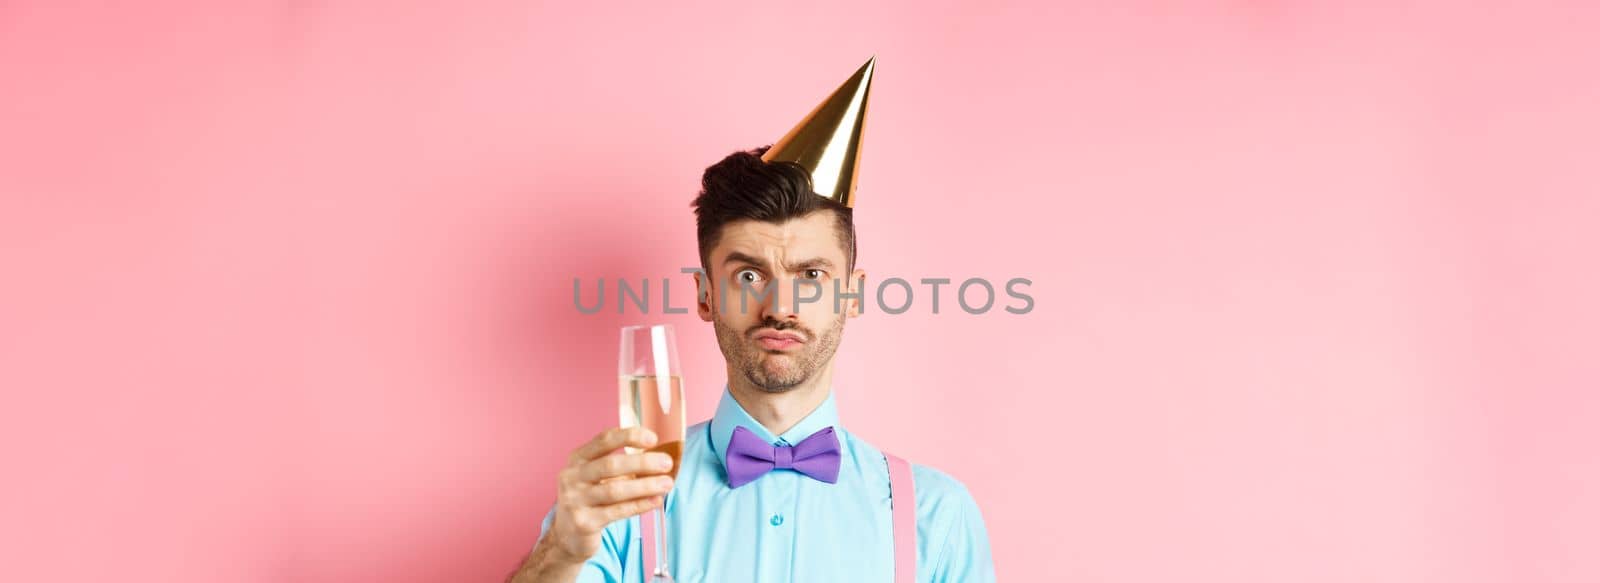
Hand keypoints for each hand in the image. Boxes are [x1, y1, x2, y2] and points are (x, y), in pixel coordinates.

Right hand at [545, 427, 676, 564]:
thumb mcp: (597, 476)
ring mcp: (574, 500)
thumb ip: (621, 465)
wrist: (569, 534)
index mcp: (577, 459)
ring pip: (615, 490)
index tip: (654, 438)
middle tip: (667, 463)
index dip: (629, 436)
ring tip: (667, 483)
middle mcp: (572, 477)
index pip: (604, 440)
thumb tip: (659, 458)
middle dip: (642, 462)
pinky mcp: (583, 523)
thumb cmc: (592, 498)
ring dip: (645, 485)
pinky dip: (639, 505)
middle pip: (611, 464)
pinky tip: (656, 500)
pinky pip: (617, 511)